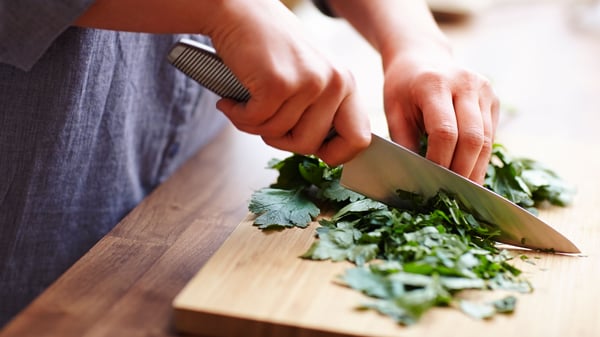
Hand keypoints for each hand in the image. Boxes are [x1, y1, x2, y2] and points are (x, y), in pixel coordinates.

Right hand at [208, 0, 370, 165]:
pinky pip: (255, 123)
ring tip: (245, 103)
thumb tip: (322, 152)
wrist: (238, 11)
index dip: (335, 155)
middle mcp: (333, 82)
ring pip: (278, 135)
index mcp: (345, 83)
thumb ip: (321, 110)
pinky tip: (230, 101)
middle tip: (264, 120)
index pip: (359, 140)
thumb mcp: (310, 76)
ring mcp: (308, 83)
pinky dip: (237, 116)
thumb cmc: (270, 48)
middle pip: (309, 145)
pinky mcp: (278, 84)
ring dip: (253, 125)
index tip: (312, 151)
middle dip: (280, 140)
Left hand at [382, 49, 499, 182]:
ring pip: (487, 139)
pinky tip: (469, 173)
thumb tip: (415, 178)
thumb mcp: (394, 111)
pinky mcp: (493, 98)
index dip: (440, 161)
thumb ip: (404, 143)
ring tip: (463, 192)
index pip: (445, 131)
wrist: (422, 56)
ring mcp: (484, 89)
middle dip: (462, 171)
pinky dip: (480, 157)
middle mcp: (465, 83)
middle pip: (473, 138)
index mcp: (434, 84)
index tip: (431, 182)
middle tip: (452, 196)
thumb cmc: (402, 88)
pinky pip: (491, 135)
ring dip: (476, 169)